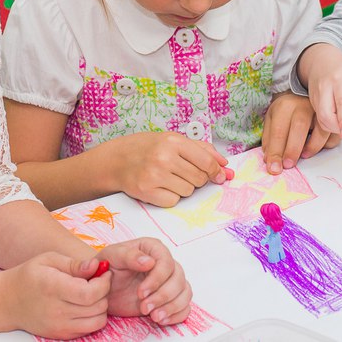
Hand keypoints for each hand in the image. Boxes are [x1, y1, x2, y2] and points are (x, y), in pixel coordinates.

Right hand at [1, 252, 109, 338]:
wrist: (9, 301)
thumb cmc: (29, 275)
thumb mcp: (49, 259)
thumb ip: (74, 264)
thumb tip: (96, 266)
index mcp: (53, 287)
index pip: (89, 293)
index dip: (103, 283)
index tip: (103, 272)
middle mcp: (57, 311)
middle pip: (97, 307)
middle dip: (104, 292)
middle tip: (98, 280)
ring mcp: (59, 326)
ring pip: (97, 321)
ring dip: (101, 306)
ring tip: (92, 294)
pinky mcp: (61, 334)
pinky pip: (88, 329)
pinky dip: (93, 317)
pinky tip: (84, 305)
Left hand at [98, 238, 191, 325]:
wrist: (105, 288)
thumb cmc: (109, 268)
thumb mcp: (113, 257)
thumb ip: (130, 256)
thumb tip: (149, 261)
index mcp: (154, 249)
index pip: (166, 262)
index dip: (157, 279)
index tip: (141, 293)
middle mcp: (166, 263)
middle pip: (178, 279)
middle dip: (163, 297)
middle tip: (145, 308)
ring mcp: (170, 281)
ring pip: (184, 293)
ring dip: (171, 307)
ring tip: (154, 316)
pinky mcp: (170, 298)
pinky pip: (185, 306)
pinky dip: (177, 315)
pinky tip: (161, 319)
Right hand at [107, 132, 227, 207]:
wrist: (116, 160)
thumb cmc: (147, 148)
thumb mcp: (173, 140)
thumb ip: (202, 150)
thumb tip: (225, 166)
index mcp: (173, 141)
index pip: (206, 161)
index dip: (216, 171)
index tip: (219, 176)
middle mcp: (164, 157)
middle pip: (199, 179)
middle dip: (196, 178)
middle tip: (182, 172)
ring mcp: (154, 175)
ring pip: (188, 191)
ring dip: (183, 187)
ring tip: (168, 177)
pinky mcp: (147, 191)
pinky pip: (174, 201)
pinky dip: (170, 196)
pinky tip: (160, 186)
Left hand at [261, 93, 339, 173]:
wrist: (301, 96)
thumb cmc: (285, 112)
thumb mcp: (272, 120)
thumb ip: (269, 139)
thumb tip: (270, 161)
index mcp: (284, 106)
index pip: (278, 131)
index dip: (275, 152)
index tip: (274, 168)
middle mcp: (302, 106)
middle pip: (299, 127)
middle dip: (293, 150)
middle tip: (288, 165)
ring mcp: (320, 111)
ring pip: (320, 130)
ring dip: (312, 147)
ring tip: (304, 156)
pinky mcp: (332, 118)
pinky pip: (333, 134)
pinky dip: (327, 145)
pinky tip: (318, 148)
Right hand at [299, 43, 341, 136]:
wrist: (320, 61)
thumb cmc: (341, 69)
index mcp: (339, 79)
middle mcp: (324, 89)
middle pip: (326, 115)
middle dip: (339, 128)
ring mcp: (316, 96)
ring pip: (322, 119)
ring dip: (336, 128)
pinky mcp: (312, 103)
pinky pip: (320, 119)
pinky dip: (331, 125)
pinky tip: (340, 123)